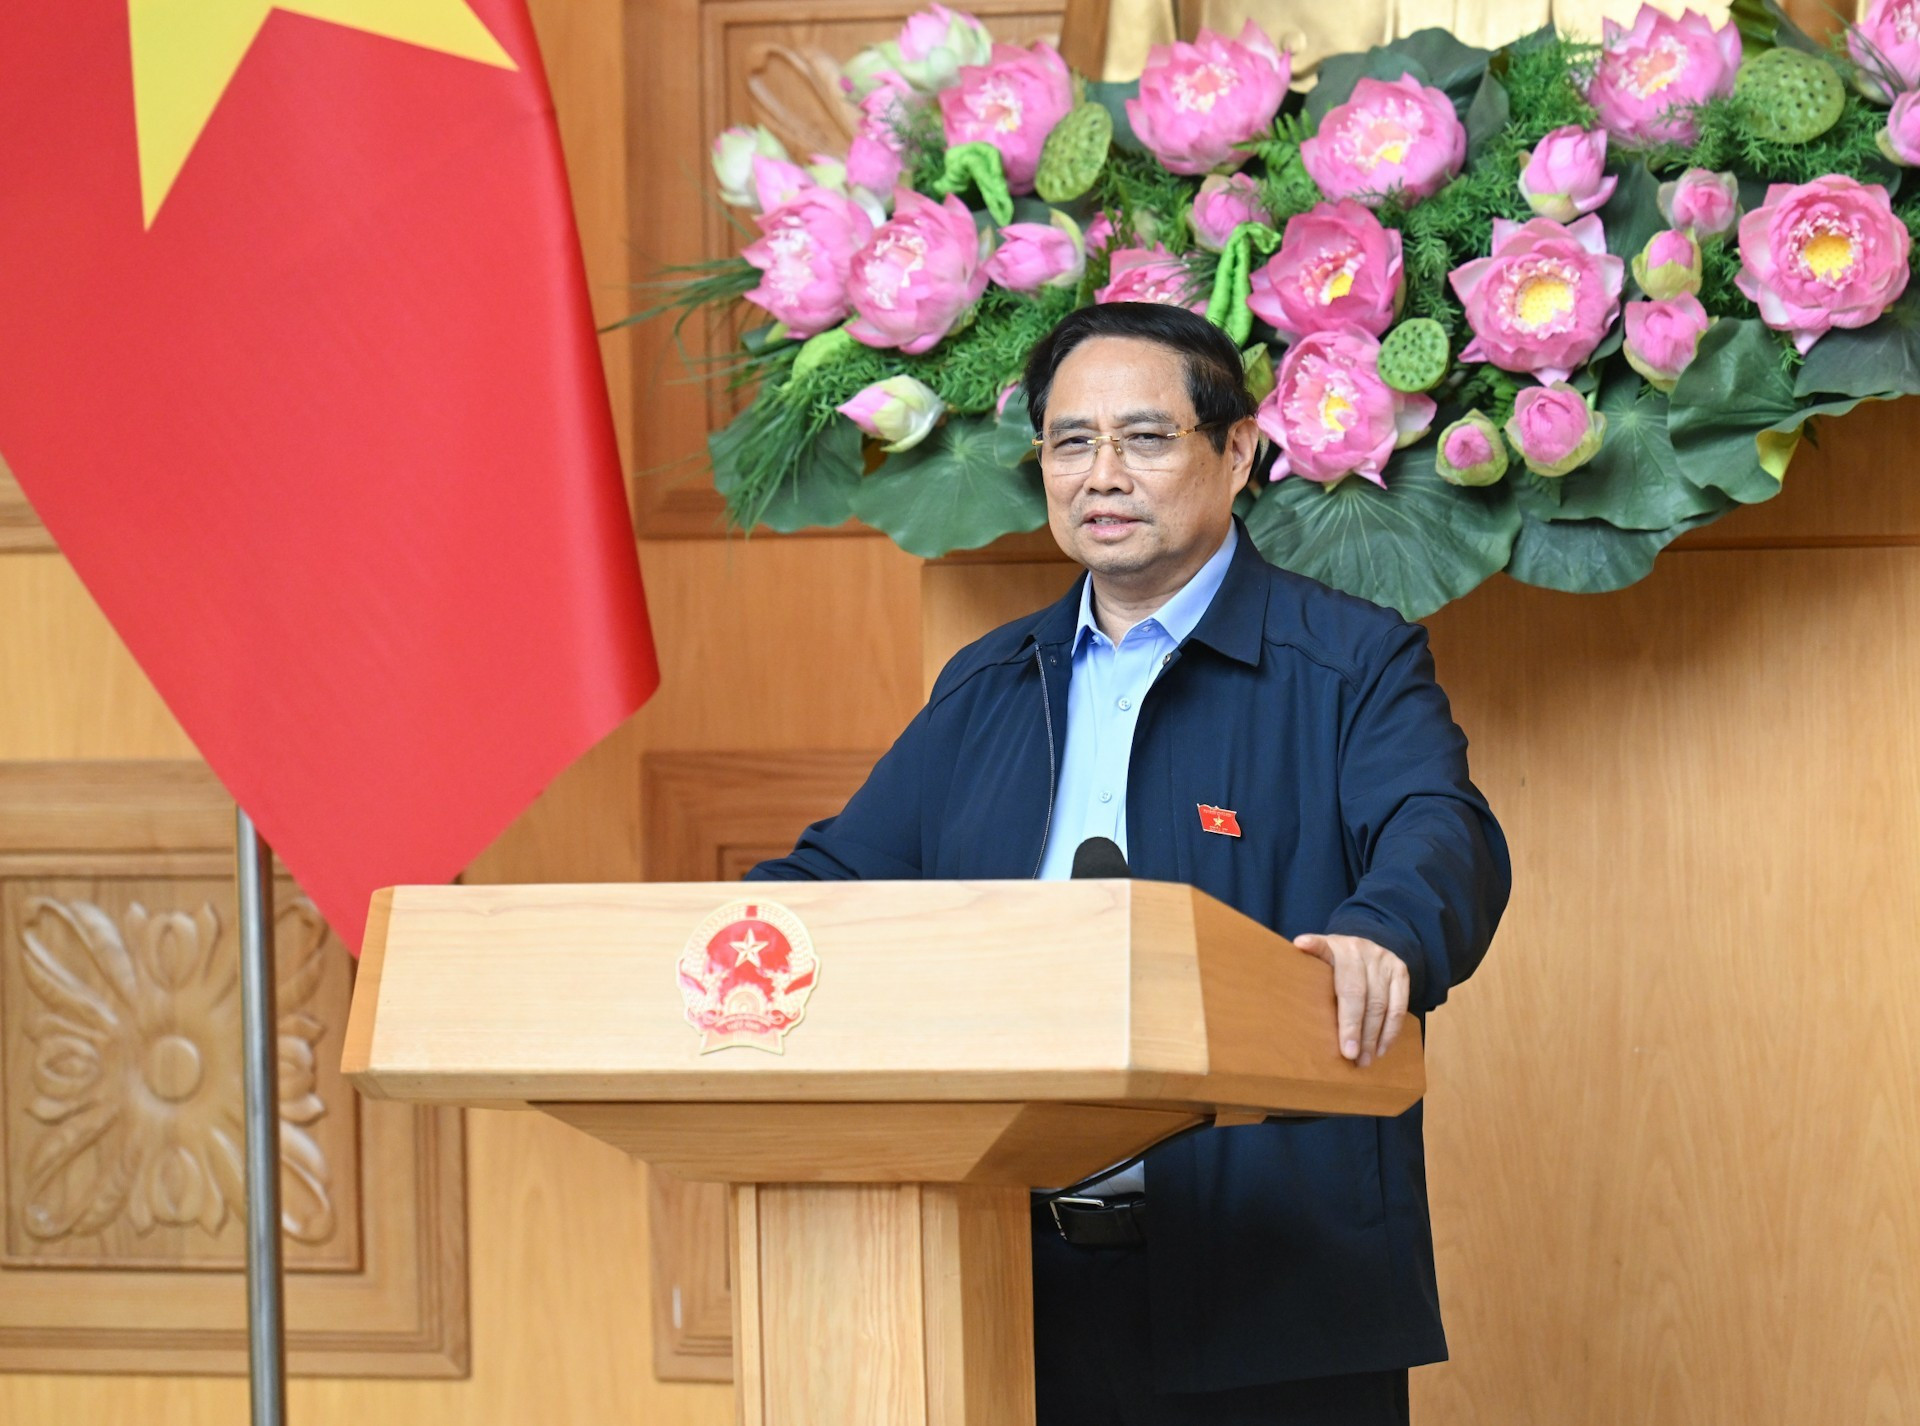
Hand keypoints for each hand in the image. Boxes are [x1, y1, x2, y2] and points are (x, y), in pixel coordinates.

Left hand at [1291, 933, 1408, 1067]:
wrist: (1366, 950)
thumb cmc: (1335, 967)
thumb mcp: (1319, 962)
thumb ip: (1308, 971)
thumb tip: (1290, 977)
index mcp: (1334, 946)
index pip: (1322, 950)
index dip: (1313, 948)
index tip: (1301, 945)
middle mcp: (1360, 949)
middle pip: (1357, 991)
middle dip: (1353, 1026)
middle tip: (1349, 1055)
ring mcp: (1383, 960)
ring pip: (1381, 1004)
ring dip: (1372, 1037)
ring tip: (1364, 1060)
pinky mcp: (1400, 972)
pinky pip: (1399, 1007)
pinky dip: (1390, 1032)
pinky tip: (1380, 1050)